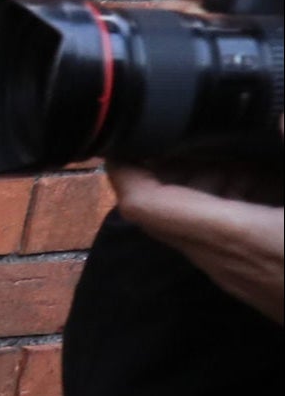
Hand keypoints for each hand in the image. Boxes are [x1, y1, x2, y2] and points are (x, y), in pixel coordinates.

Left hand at [101, 0, 284, 321]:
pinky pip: (227, 235)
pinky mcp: (260, 281)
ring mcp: (241, 275)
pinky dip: (237, 202)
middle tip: (197, 126)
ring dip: (209, 181)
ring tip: (239, 145)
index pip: (145, 204)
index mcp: (233, 236)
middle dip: (173, 163)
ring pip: (196, 222)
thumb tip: (282, 114)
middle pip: (165, 208)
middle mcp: (223, 260)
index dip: (126, 166)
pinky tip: (272, 180)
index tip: (130, 132)